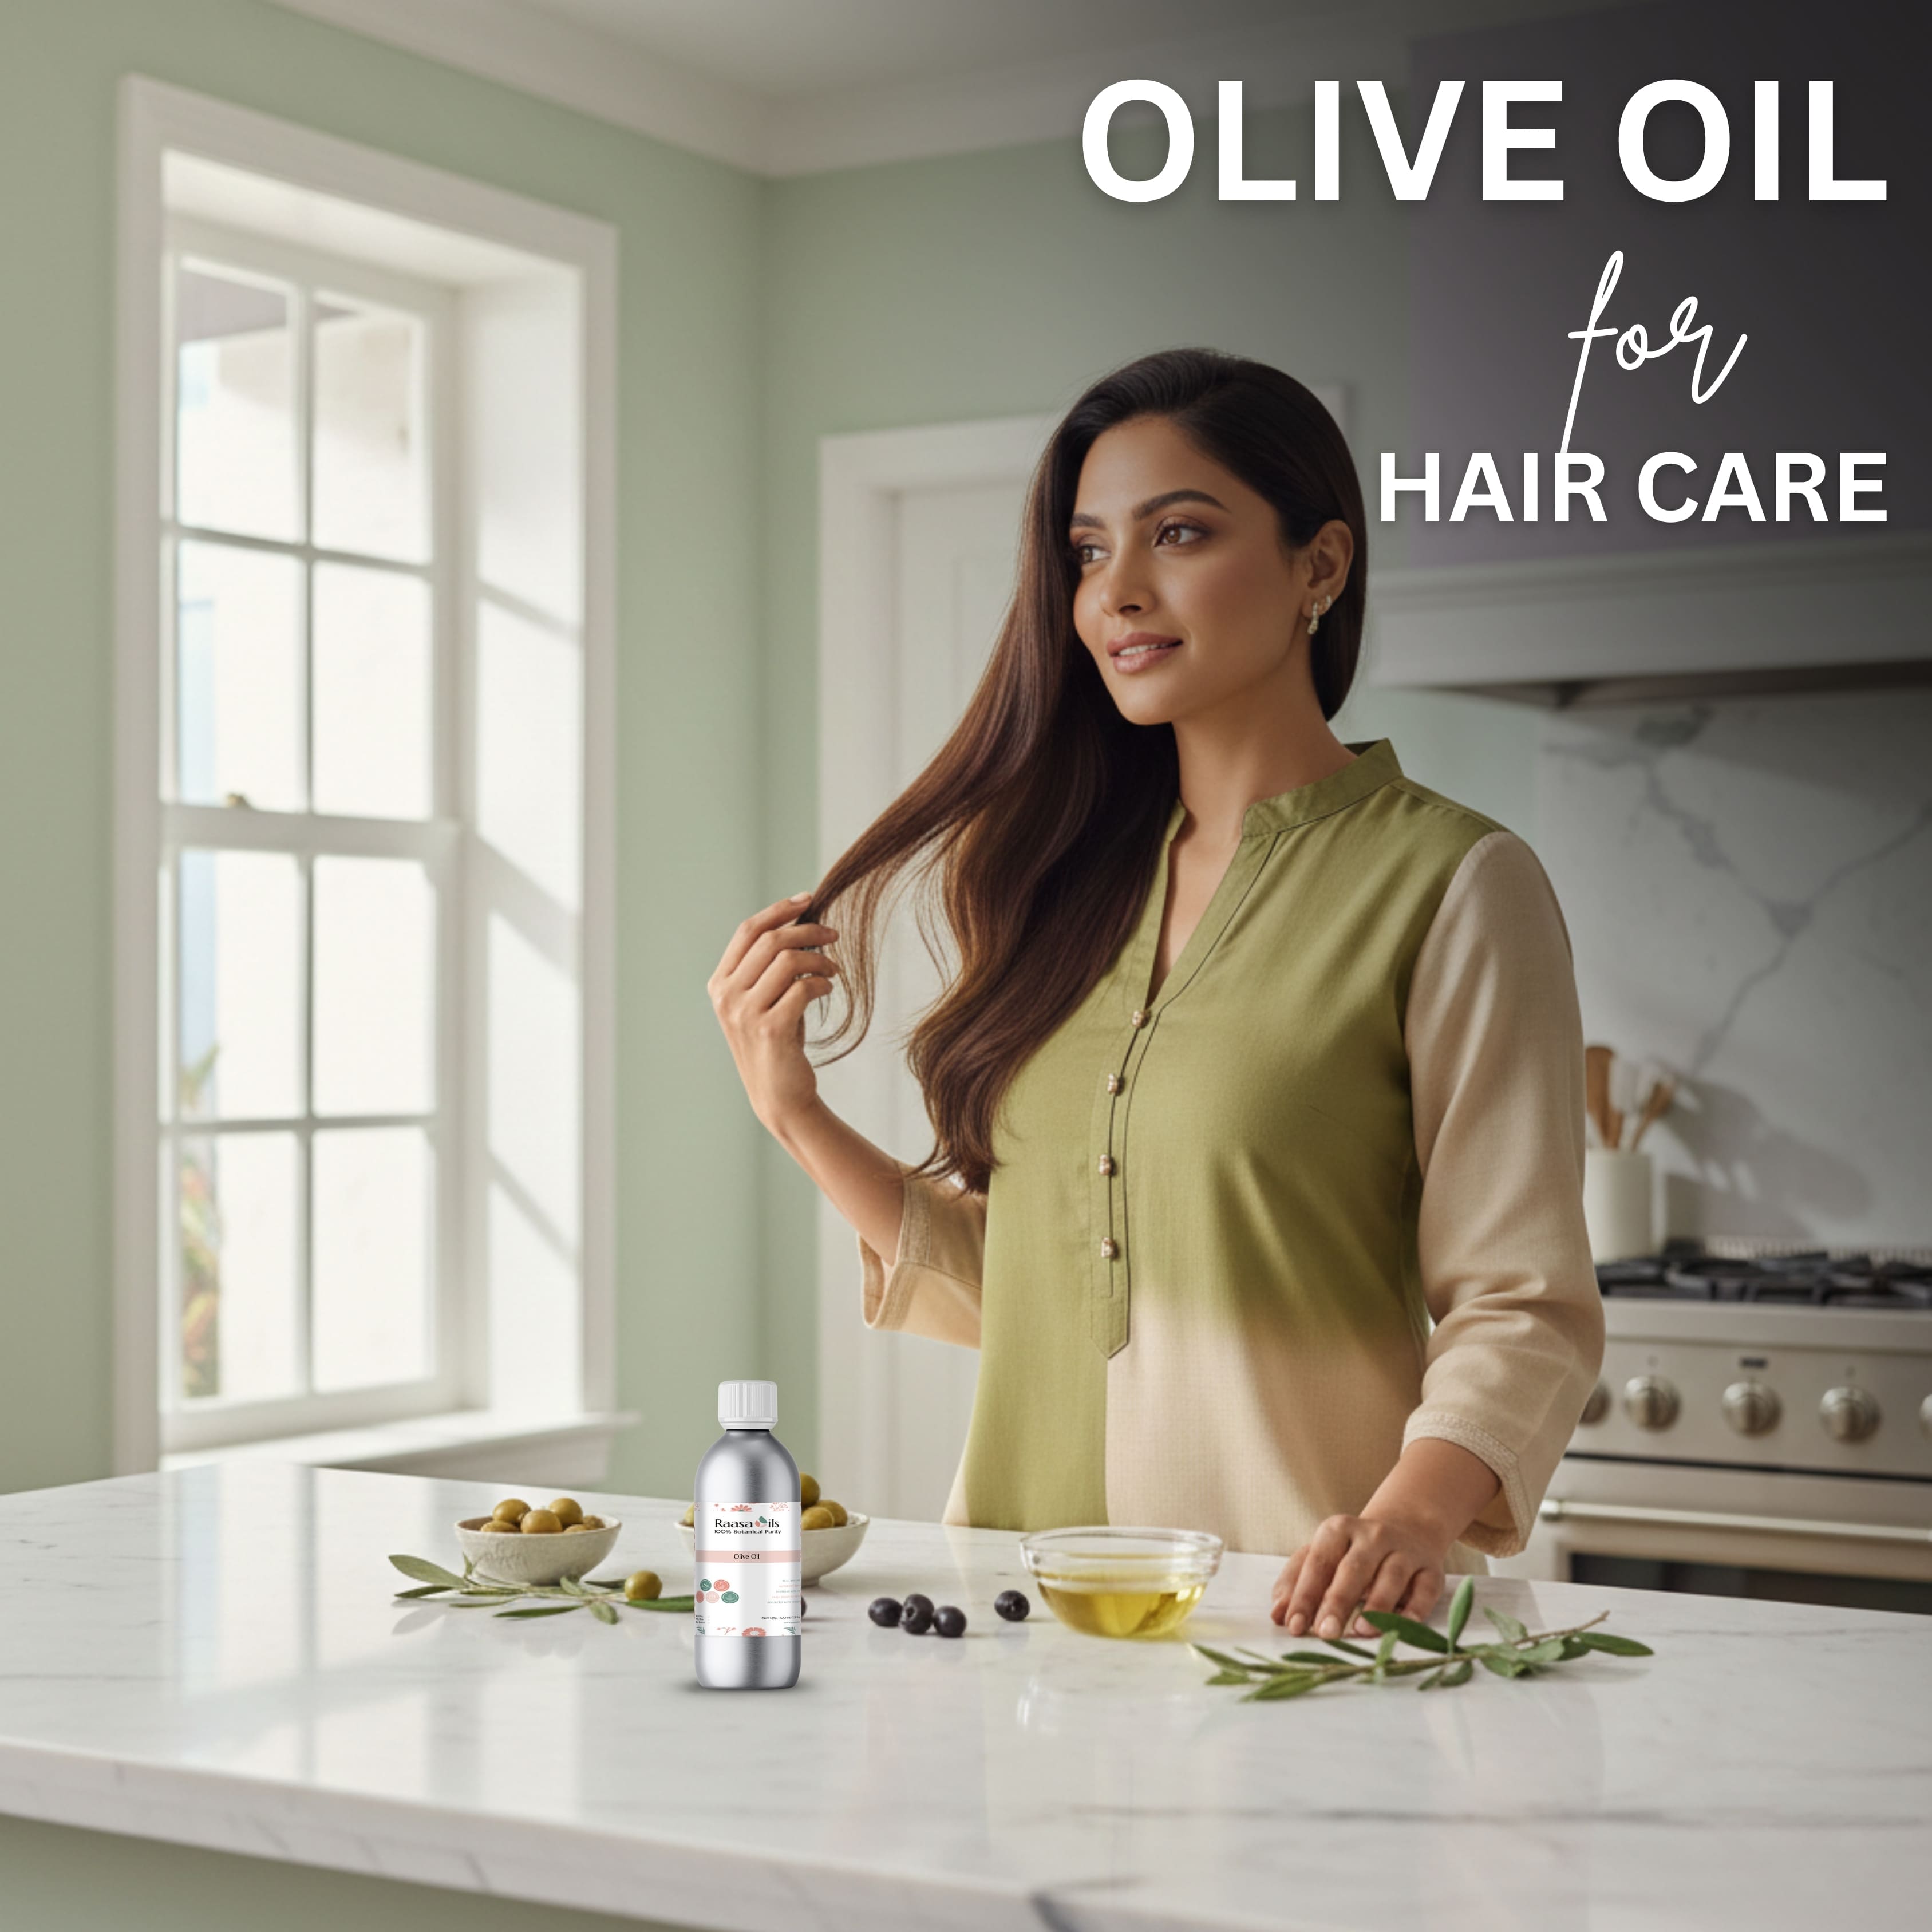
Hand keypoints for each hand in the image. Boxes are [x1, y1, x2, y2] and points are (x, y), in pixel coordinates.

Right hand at [708, 893, 840, 1131]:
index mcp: (720, 984)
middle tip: (833, 935)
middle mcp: (727, 997)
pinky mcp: (771, 1030)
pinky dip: (822, 983)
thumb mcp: (764, 1000)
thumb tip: (802, 921)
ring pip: (788, 960)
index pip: (747, 931)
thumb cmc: (777, 1042)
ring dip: (819, 959)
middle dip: (808, 930)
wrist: (779, 1095)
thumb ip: (770, 966)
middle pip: (770, 940)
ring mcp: (745, 1014)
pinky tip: (828, 989)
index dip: (778, 910)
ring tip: (833, 970)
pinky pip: (803, 988)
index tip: (807, 899)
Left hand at [1269, 1511, 1447, 1639]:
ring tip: (1360, 1632)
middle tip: (1325, 1633)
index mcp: (1338, 1529)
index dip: (1304, 1595)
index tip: (1293, 1625)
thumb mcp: (1321, 1556)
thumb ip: (1296, 1582)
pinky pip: (1425, 1590)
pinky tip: (1402, 1628)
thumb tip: (1277, 1614)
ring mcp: (1404, 1550)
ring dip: (1377, 1606)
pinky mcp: (1431, 1569)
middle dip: (1338, 1601)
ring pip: (1392, 1576)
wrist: (1406, 1529)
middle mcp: (1373, 1535)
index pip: (1318, 1562)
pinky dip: (1415, 1610)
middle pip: (1353, 1569)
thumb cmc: (1351, 1553)